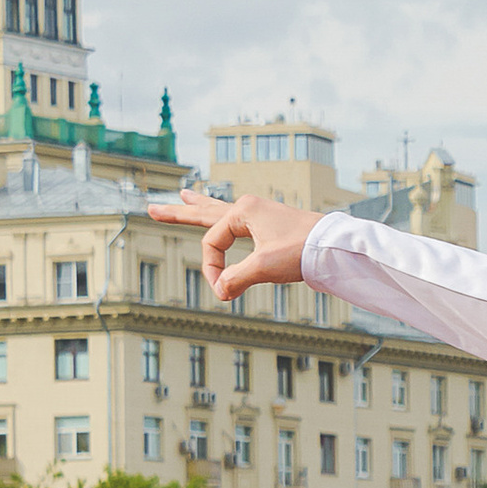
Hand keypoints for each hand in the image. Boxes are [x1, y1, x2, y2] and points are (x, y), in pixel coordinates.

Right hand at [148, 191, 315, 303]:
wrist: (335, 246)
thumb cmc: (303, 250)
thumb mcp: (264, 266)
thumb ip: (236, 279)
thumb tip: (220, 292)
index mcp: (243, 211)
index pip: (211, 242)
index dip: (212, 268)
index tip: (223, 289)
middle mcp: (248, 208)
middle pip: (205, 212)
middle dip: (179, 212)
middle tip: (152, 209)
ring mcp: (259, 215)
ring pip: (220, 213)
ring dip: (201, 207)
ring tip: (184, 195)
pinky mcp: (270, 226)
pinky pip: (238, 221)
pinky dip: (225, 219)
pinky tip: (224, 215)